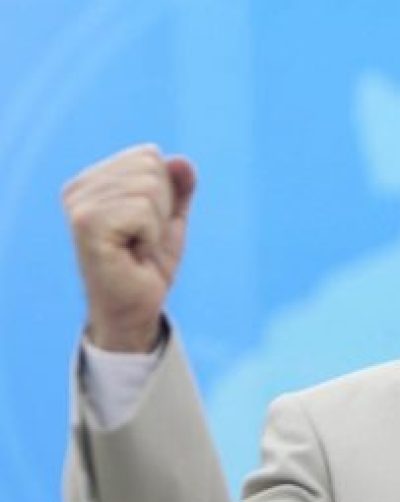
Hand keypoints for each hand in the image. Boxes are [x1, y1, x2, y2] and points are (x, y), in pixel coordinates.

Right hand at [62, 144, 196, 351]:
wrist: (135, 308)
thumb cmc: (148, 265)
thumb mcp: (170, 219)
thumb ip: (177, 187)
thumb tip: (182, 160)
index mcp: (93, 180)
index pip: (150, 155)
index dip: (164, 194)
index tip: (145, 225)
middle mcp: (79, 188)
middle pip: (151, 168)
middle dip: (161, 209)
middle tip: (141, 240)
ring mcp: (79, 204)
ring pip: (149, 188)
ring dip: (155, 225)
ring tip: (136, 247)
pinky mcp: (86, 223)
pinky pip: (143, 210)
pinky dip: (150, 236)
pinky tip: (132, 254)